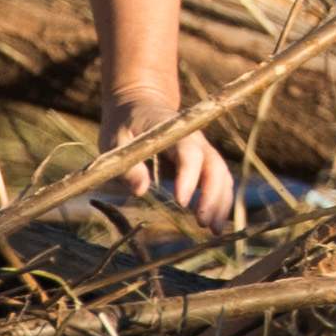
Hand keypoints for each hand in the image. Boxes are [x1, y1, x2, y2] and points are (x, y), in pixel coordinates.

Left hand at [99, 104, 239, 232]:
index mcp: (172, 129)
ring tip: (213, 230)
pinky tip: (214, 222)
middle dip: (212, 194)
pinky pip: (219, 179)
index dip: (188, 176)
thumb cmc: (124, 124)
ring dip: (221, 201)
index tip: (181, 202)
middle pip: (214, 164)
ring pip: (221, 173)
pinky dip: (220, 200)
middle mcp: (194, 138)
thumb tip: (140, 190)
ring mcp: (201, 149)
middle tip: (202, 223)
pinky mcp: (202, 161)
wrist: (140, 104)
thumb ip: (126, 164)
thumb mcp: (114, 140)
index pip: (188, 151)